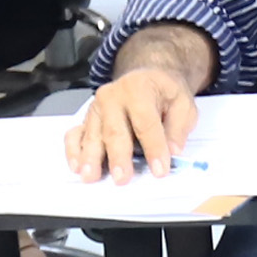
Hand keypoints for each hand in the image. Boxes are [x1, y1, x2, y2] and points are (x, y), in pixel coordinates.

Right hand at [68, 66, 197, 180]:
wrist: (147, 78)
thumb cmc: (163, 92)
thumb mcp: (182, 103)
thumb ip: (178, 127)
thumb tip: (173, 150)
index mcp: (139, 89)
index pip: (146, 123)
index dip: (154, 148)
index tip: (160, 170)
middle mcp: (113, 97)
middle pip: (115, 130)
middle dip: (118, 156)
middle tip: (122, 178)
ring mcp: (97, 108)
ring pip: (93, 135)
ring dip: (91, 157)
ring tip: (91, 175)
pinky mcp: (87, 119)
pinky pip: (75, 134)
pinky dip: (74, 150)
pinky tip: (77, 165)